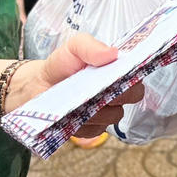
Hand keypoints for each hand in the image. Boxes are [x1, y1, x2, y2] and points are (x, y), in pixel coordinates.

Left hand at [8, 34, 144, 137]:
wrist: (38, 85)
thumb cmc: (62, 64)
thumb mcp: (74, 47)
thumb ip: (91, 46)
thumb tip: (113, 54)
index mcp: (118, 72)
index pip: (138, 76)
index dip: (132, 77)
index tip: (118, 75)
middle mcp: (117, 93)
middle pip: (132, 97)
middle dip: (117, 93)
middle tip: (97, 88)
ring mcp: (105, 113)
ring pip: (113, 115)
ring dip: (97, 109)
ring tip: (78, 100)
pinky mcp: (91, 129)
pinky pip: (95, 130)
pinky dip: (83, 123)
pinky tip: (71, 114)